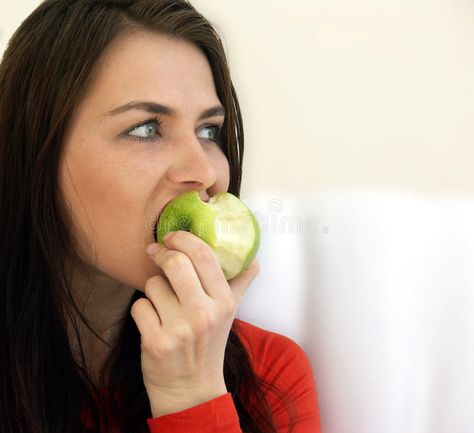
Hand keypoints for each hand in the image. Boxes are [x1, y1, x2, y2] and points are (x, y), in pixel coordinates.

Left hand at [130, 230, 259, 416]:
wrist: (191, 389)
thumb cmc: (209, 344)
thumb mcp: (230, 313)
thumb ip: (240, 282)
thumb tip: (253, 258)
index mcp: (223, 302)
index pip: (204, 256)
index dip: (184, 239)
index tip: (172, 236)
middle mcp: (204, 314)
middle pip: (176, 263)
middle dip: (161, 253)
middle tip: (156, 253)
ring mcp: (179, 329)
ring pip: (153, 284)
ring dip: (153, 288)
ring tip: (162, 301)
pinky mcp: (156, 342)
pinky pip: (139, 306)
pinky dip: (143, 310)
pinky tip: (153, 320)